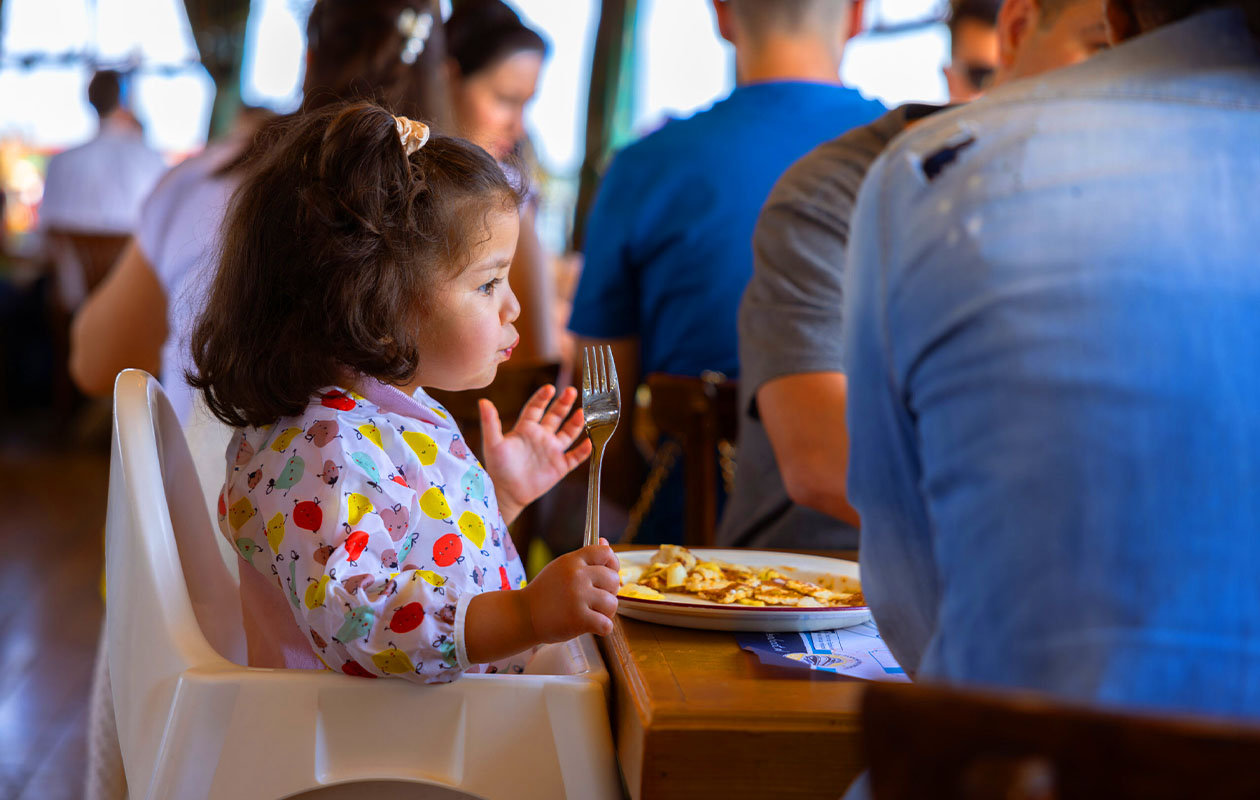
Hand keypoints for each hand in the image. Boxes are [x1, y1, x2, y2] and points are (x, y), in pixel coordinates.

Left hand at [480, 385, 592, 523]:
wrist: (506, 493)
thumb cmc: (498, 468)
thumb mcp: (493, 443)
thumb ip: (490, 422)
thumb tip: (483, 401)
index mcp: (526, 429)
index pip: (536, 408)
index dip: (542, 397)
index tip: (549, 388)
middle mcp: (541, 436)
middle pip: (556, 416)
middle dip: (564, 403)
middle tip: (571, 391)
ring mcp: (552, 451)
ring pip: (568, 433)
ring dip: (576, 423)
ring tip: (583, 412)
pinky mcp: (560, 466)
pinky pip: (575, 457)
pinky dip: (583, 450)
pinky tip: (589, 442)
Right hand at [521, 540, 620, 640]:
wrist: (523, 615)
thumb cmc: (545, 593)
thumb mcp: (561, 568)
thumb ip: (585, 558)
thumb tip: (606, 542)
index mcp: (573, 561)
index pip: (605, 553)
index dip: (612, 565)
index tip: (606, 576)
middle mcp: (577, 575)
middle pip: (613, 579)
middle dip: (609, 592)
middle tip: (594, 600)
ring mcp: (578, 597)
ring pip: (612, 603)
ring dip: (605, 612)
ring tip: (591, 613)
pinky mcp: (579, 619)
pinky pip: (607, 624)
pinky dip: (602, 628)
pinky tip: (591, 626)